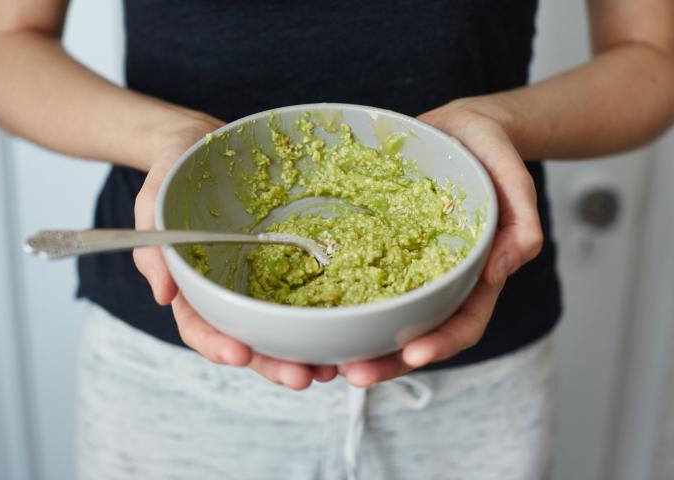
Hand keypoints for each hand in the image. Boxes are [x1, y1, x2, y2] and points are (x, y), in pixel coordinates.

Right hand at [132, 109, 337, 389]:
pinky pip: (304, 296)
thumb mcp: (154, 197)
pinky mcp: (286, 265)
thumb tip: (162, 293)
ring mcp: (259, 281)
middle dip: (272, 364)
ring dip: (302, 353)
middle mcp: (228, 291)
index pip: (199, 326)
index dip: (217, 345)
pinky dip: (320, 319)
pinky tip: (343, 334)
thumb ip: (153, 240)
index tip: (239, 355)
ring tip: (330, 369)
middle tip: (301, 377)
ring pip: (278, 329)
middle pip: (246, 341)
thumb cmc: (174, 170)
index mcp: (193, 285)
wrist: (204, 144)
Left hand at [338, 99, 543, 386]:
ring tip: (325, 359)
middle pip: (415, 334)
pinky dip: (339, 300)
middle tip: (354, 374)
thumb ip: (521, 223)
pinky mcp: (376, 243)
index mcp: (473, 274)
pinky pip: (356, 277)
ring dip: (357, 342)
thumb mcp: (513, 178)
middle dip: (387, 360)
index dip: (440, 343)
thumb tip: (503, 269)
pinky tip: (313, 311)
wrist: (457, 130)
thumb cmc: (490, 153)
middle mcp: (435, 278)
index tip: (414, 355)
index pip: (462, 323)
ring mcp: (404, 264)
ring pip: (381, 316)